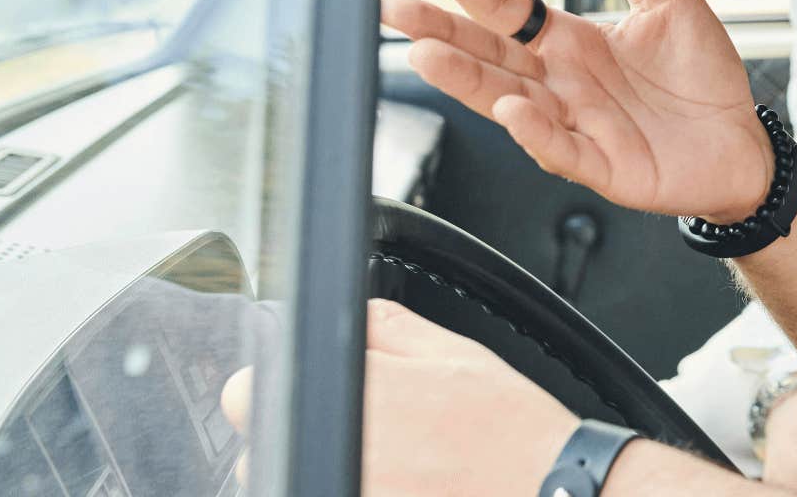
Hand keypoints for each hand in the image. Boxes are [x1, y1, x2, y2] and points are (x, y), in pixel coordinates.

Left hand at [222, 300, 576, 496]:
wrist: (550, 488)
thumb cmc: (507, 426)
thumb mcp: (451, 351)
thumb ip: (384, 325)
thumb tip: (341, 315)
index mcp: (349, 399)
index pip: (247, 395)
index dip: (273, 386)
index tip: (304, 389)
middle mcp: (338, 456)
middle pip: (259, 452)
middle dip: (297, 435)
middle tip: (365, 432)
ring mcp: (342, 490)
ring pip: (290, 480)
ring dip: (326, 467)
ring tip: (390, 465)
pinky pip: (327, 491)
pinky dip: (358, 487)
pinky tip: (402, 485)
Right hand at [383, 0, 772, 220]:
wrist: (741, 142)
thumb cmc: (701, 74)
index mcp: (571, 40)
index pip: (503, 3)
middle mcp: (560, 82)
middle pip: (489, 51)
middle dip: (440, 29)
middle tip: (392, 6)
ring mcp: (575, 125)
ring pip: (507, 99)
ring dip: (467, 79)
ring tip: (424, 55)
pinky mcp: (602, 166)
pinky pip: (560, 149)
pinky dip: (534, 132)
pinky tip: (513, 108)